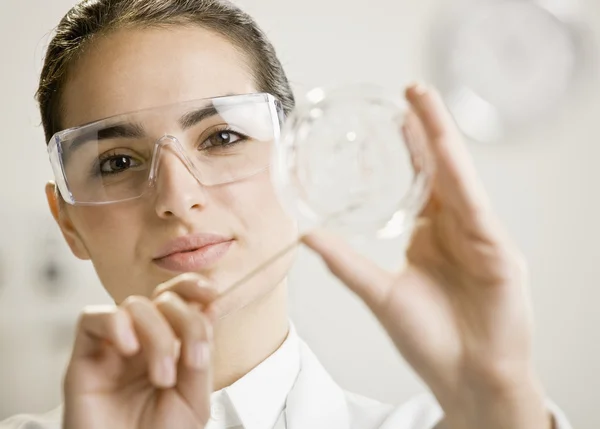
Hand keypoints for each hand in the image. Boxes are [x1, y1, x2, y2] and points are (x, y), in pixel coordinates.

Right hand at [63, 273, 216, 428]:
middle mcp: (142, 342)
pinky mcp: (84, 359)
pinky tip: (128, 349)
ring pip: (133, 305)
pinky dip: (115, 323)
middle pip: (162, 297)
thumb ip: (200, 356)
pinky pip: (92, 318)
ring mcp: (114, 348)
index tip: (212, 294)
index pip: (178, 298)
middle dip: (185, 321)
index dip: (193, 286)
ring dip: (157, 335)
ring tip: (162, 377)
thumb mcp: (194, 399)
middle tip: (191, 361)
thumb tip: (208, 312)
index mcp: (170, 345)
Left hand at [302, 84, 551, 428]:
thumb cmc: (429, 339)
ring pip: (458, 175)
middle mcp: (455, 227)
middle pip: (439, 167)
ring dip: (441, 136)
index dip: (407, 147)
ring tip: (424, 100)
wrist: (465, 377)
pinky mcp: (497, 249)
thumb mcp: (379, 293)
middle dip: (425, 128)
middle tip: (409, 91)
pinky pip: (473, 204)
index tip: (390, 118)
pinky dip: (458, 174)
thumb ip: (345, 262)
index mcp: (431, 232)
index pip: (419, 179)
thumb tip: (306, 233)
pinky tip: (444, 148)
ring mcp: (478, 235)